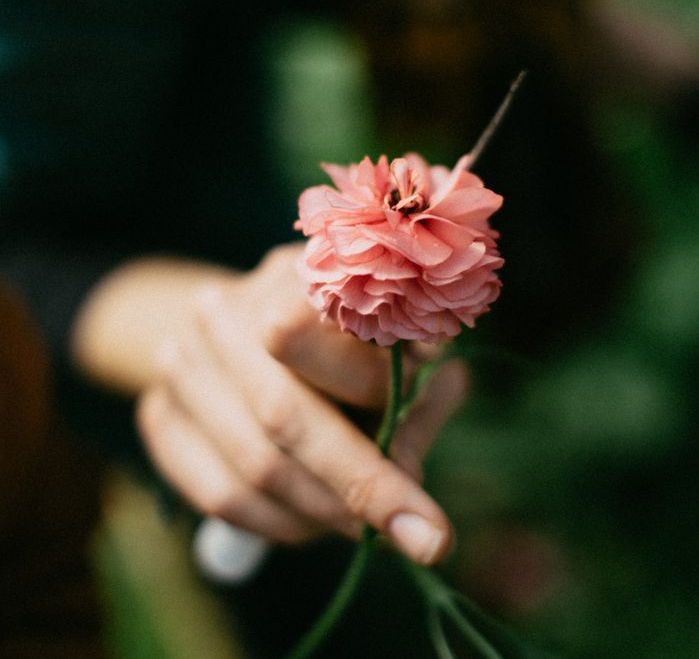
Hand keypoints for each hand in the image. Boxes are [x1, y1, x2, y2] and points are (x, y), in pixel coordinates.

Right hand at [136, 244, 466, 564]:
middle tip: (415, 538)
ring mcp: (182, 360)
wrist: (249, 325)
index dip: (379, 403)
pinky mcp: (156, 413)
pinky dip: (275, 525)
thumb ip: (418, 396)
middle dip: (356, 487)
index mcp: (299, 275)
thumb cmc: (354, 345)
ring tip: (364, 526)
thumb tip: (405, 470)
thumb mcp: (404, 352)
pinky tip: (310, 523)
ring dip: (322, 513)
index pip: (337, 343)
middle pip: (282, 411)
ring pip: (254, 465)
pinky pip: (216, 495)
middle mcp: (230, 309)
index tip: (426, 486)